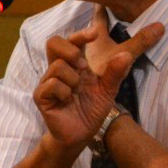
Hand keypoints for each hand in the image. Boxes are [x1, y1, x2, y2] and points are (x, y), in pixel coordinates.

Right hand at [33, 6, 163, 149]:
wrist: (81, 134)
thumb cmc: (93, 109)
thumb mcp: (108, 89)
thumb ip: (115, 72)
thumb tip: (125, 54)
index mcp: (76, 64)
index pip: (73, 41)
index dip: (81, 34)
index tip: (95, 33)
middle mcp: (60, 69)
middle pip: (53, 42)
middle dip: (70, 49)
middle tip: (82, 65)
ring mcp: (48, 82)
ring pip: (57, 66)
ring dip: (73, 79)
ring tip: (77, 92)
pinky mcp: (41, 96)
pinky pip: (51, 84)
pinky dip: (64, 92)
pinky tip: (68, 100)